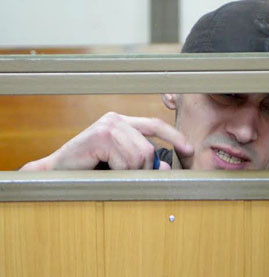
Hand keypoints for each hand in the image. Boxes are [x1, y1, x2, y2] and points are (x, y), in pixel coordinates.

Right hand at [19, 112, 192, 170]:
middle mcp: (115, 119)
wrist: (53, 175)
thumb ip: (141, 162)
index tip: (189, 149)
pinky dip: (118, 172)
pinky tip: (102, 170)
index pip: (154, 125)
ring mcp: (108, 126)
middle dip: (141, 169)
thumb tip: (165, 167)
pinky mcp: (101, 136)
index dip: (175, 136)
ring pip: (140, 156)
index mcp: (121, 123)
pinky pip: (126, 161)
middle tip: (120, 175)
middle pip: (149, 148)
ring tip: (109, 173)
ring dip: (128, 173)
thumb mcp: (119, 165)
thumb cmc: (86, 170)